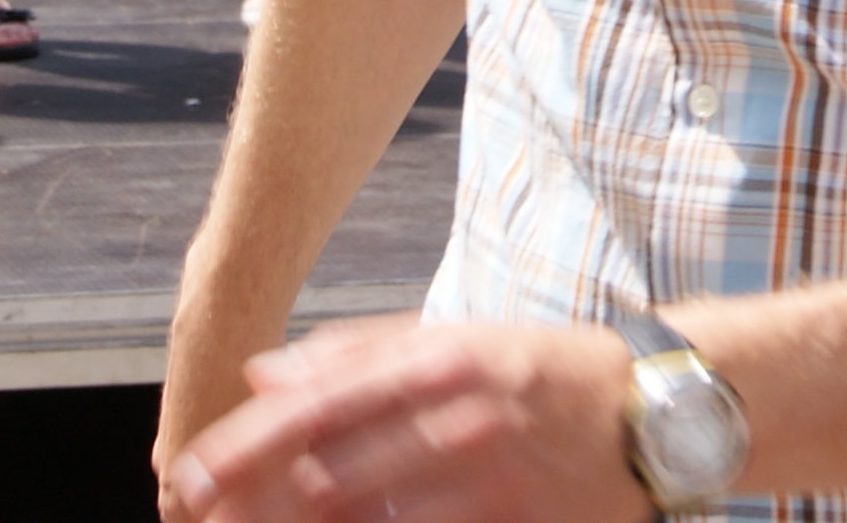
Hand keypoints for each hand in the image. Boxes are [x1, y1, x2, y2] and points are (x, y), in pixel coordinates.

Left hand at [161, 317, 647, 522]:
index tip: (188, 474)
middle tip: (204, 521)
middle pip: (330, 469)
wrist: (658, 411)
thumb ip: (357, 353)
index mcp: (436, 361)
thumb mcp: (454, 342)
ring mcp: (489, 476)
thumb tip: (262, 373)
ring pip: (370, 517)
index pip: (317, 402)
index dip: (245, 444)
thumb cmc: (541, 373)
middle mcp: (457, 414)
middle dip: (257, 503)